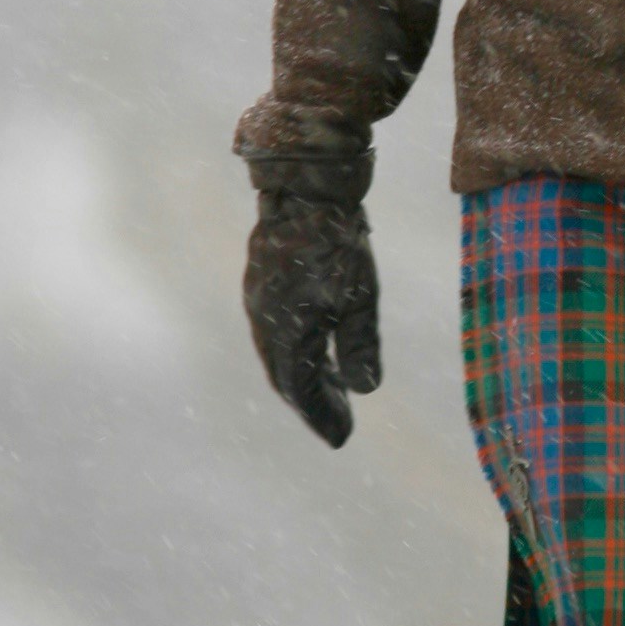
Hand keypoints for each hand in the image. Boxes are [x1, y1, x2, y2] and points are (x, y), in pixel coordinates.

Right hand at [242, 183, 380, 444]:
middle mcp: (264, 322)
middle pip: (286, 378)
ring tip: (335, 392)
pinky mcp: (261, 284)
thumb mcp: (360, 296)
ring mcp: (258, 302)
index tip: (341, 438)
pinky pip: (275, 332)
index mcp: (286, 331)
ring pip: (279, 355)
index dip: (321, 416)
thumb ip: (360, 344)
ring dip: (304, 378)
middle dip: (313, 403)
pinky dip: (296, 352)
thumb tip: (366, 389)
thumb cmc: (338, 241)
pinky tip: (317, 350)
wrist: (306, 187)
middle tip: (339, 424)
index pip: (300, 390)